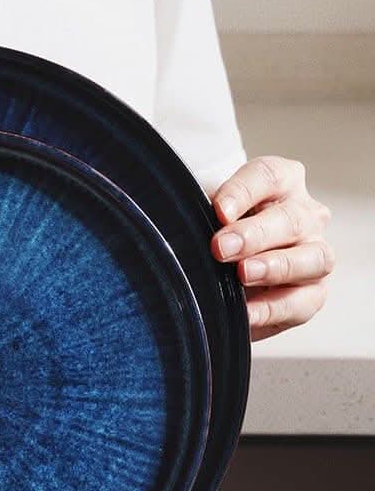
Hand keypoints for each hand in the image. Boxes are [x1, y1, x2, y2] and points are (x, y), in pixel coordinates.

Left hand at [211, 155, 333, 340]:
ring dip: (275, 266)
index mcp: (279, 185)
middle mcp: (303, 216)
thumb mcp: (202, 221)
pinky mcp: (311, 294)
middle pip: (290, 218)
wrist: (219, 281)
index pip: (268, 176)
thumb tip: (176, 226)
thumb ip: (197, 218)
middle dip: (254, 234)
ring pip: (313, 258)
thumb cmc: (213, 241)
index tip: (218, 210)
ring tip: (243, 274)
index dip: (244, 192)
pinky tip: (247, 313)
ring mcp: (313, 255)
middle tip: (221, 248)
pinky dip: (273, 309)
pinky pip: (301, 303)